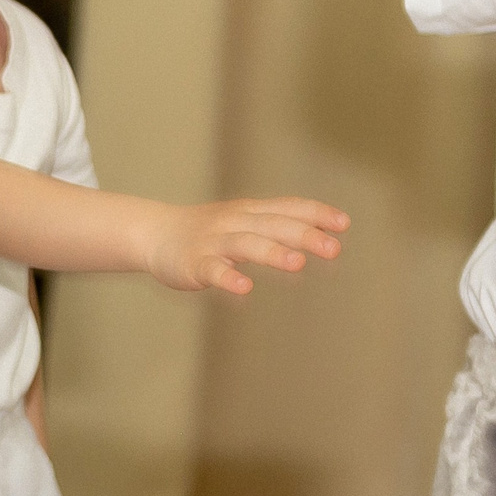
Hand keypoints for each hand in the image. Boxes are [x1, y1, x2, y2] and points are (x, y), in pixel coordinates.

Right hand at [145, 195, 347, 295]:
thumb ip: (278, 226)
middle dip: (303, 235)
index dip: (315, 213)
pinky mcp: (193, 263)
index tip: (343, 224)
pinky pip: (212, 270)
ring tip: (297, 263)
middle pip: (272, 225)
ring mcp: (212, 242)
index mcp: (248, 211)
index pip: (286, 207)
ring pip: (245, 244)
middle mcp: (233, 222)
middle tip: (333, 248)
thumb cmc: (208, 231)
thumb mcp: (243, 220)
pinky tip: (245, 287)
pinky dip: (228, 278)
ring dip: (271, 253)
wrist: (152, 233)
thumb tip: (326, 234)